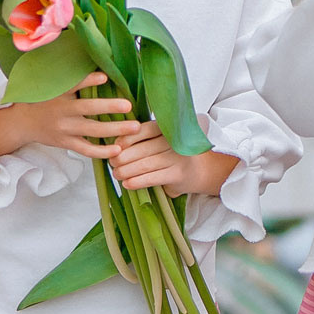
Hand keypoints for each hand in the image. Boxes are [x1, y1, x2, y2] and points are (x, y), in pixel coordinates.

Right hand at [0, 76, 137, 159]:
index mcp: (59, 93)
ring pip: (92, 130)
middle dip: (109, 107)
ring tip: (134, 127)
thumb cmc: (42, 100)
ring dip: (115, 129)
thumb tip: (98, 60)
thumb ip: (70, 77)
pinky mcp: (66, 143)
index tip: (105, 77)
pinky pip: (86, 150)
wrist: (22, 123)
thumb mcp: (50, 85)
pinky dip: (102, 152)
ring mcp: (64, 129)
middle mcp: (61, 111)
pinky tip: (118, 150)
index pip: (74, 85)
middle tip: (129, 105)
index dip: (89, 81)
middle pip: (88, 109)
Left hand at [110, 119, 238, 195]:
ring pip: (145, 165)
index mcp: (169, 129)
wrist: (201, 171)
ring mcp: (177, 158)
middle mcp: (174, 141)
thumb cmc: (175, 155)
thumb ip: (146, 139)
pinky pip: (153, 178)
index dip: (128, 137)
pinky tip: (127, 184)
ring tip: (117, 174)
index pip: (145, 129)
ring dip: (126, 170)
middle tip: (112, 162)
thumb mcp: (164, 141)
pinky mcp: (178, 174)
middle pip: (142, 149)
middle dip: (123, 157)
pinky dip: (137, 181)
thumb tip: (115, 145)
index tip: (116, 145)